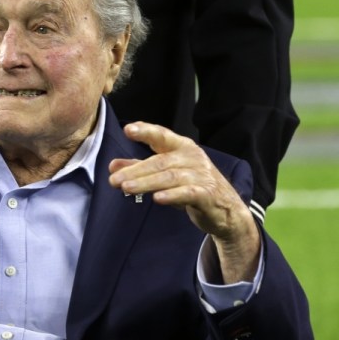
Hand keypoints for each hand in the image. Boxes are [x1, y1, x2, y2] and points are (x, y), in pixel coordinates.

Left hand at [108, 122, 259, 283]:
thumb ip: (139, 168)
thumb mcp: (165, 175)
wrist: (226, 210)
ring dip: (146, 183)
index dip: (146, 131)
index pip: (162, 135)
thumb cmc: (192, 186)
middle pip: (159, 162)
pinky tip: (157, 198)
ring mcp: (201, 175)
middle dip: (134, 171)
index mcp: (181, 147)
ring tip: (126, 188)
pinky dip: (172, 195)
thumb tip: (113, 166)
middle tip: (113, 180)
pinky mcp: (207, 194)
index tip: (128, 129)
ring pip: (169, 177)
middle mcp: (192, 157)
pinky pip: (188, 192)